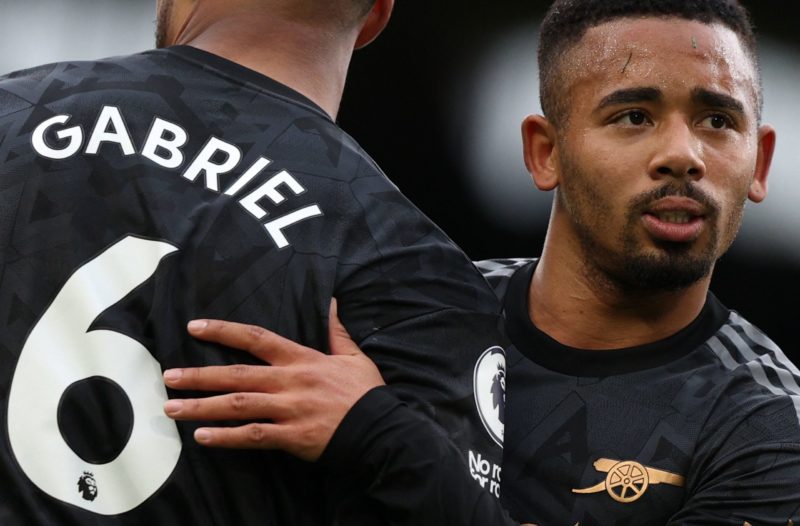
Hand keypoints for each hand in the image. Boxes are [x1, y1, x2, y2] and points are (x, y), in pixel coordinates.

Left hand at [162, 300, 384, 460]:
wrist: (380, 429)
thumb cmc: (366, 393)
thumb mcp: (353, 356)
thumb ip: (336, 331)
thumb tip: (332, 302)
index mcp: (302, 358)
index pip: (256, 337)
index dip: (223, 331)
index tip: (194, 327)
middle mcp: (290, 381)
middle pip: (237, 374)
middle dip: (199, 375)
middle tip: (168, 377)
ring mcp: (289, 409)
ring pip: (238, 405)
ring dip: (201, 406)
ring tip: (172, 408)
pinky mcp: (292, 436)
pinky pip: (253, 436)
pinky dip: (226, 437)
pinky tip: (202, 437)